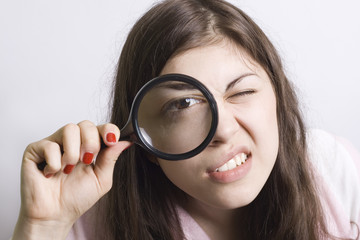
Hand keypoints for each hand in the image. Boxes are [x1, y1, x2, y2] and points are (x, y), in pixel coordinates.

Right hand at [12, 121, 131, 239]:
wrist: (55, 216)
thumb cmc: (76, 198)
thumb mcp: (101, 179)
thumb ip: (111, 158)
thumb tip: (126, 141)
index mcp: (89, 147)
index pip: (101, 127)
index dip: (108, 130)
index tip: (111, 141)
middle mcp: (72, 142)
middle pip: (86, 124)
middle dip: (91, 142)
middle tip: (87, 160)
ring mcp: (54, 143)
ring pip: (69, 128)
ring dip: (73, 152)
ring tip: (69, 170)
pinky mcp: (35, 150)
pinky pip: (49, 144)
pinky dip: (54, 162)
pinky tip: (52, 174)